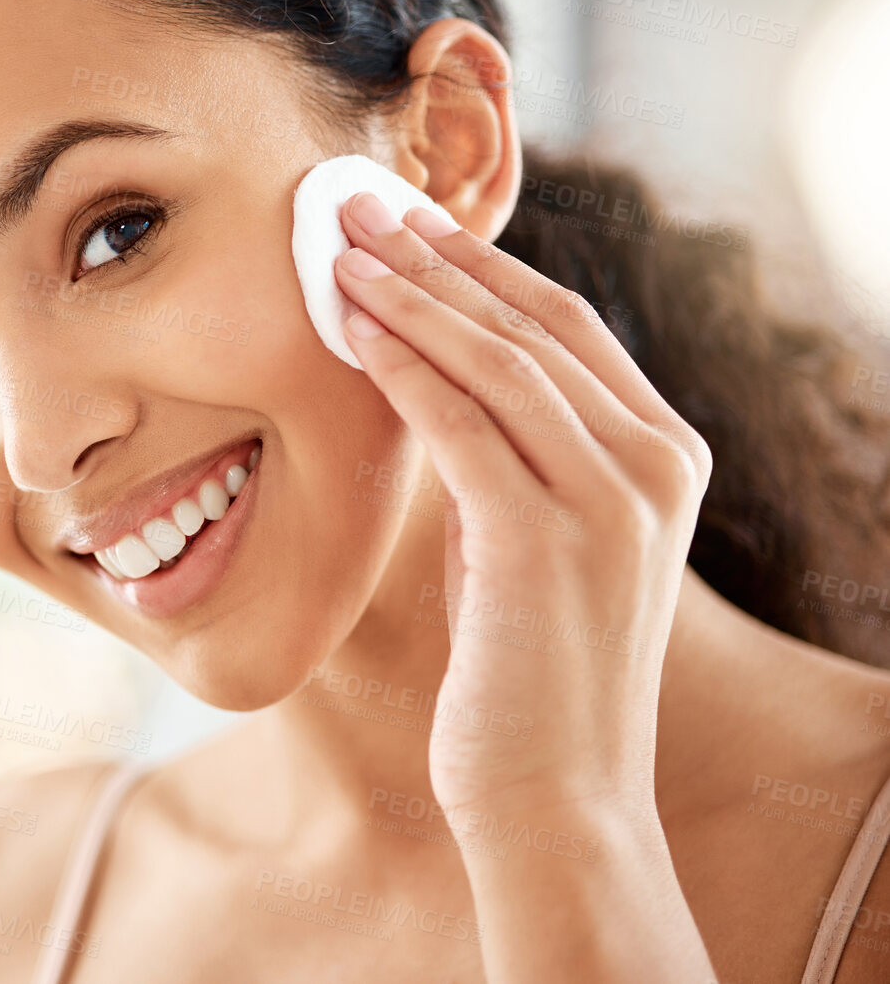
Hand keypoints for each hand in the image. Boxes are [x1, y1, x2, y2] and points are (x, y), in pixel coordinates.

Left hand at [332, 192, 711, 819]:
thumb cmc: (531, 670)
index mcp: (664, 459)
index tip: (408, 221)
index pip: (566, 328)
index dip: (480, 264)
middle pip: (533, 325)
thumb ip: (512, 458)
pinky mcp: (545, 541)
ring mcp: (611, 503)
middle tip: (356, 206)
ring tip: (337, 250)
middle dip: (436, 256)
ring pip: (498, 361)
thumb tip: (437, 376)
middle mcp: (654, 468)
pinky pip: (463, 425)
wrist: (556, 796)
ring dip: (410, 296)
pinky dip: (405, 367)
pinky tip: (353, 329)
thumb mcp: (535, 541)